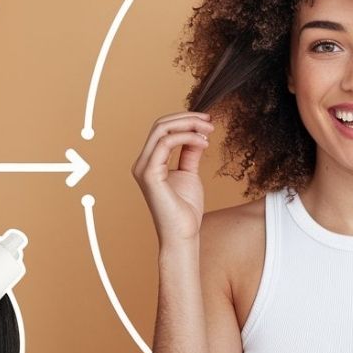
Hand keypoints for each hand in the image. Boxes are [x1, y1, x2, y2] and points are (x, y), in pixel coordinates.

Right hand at [132, 112, 215, 245]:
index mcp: (150, 162)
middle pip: (160, 125)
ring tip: (209, 131)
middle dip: (187, 118)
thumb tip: (196, 135)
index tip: (208, 123)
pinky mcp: (149, 174)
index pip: (162, 130)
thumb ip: (189, 153)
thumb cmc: (186, 210)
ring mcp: (143, 167)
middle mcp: (143, 162)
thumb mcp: (190, 173)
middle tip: (210, 122)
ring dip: (188, 125)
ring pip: (161, 129)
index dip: (185, 120)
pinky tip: (203, 143)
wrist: (183, 234)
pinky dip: (187, 137)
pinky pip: (166, 143)